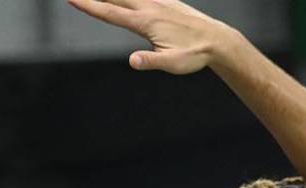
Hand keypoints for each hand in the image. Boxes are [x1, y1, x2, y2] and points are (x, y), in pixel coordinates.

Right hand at [67, 0, 239, 73]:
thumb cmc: (194, 55)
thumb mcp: (172, 64)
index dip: (88, 6)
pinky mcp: (165, 2)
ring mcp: (157, 2)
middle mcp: (149, 7)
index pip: (110, 13)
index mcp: (145, 22)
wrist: (217, 40)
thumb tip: (132, 61)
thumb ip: (151, 62)